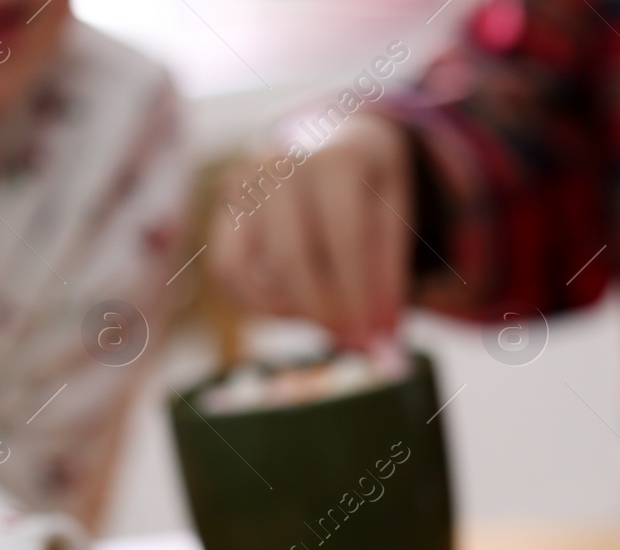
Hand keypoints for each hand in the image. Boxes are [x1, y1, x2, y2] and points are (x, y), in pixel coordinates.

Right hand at [210, 112, 412, 348]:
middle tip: (348, 339)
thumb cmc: (369, 186)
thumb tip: (380, 340)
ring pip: (244, 269)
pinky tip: (293, 312)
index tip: (371, 334)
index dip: (357, 295)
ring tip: (324, 322)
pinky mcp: (223, 203)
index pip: (345, 241)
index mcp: (337, 160)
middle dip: (321, 311)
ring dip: (284, 311)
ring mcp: (243, 182)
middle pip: (291, 260)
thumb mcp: (397, 215)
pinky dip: (254, 303)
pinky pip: (225, 270)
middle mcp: (280, 164)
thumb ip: (389, 273)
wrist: (331, 139)